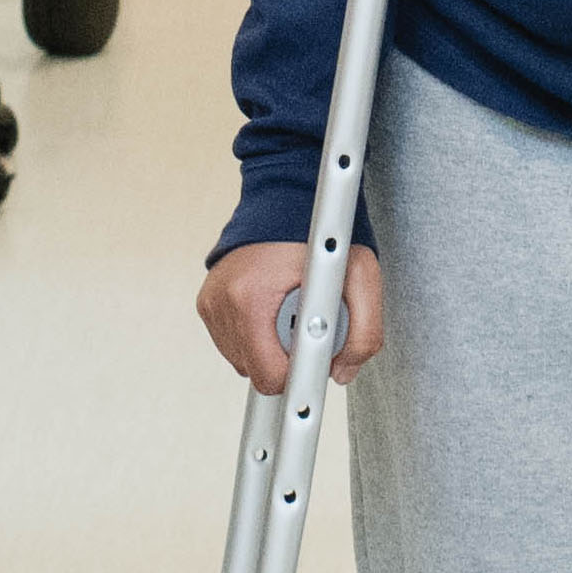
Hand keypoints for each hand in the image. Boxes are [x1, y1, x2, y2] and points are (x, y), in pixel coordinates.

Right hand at [195, 235, 382, 393]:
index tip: (313, 365)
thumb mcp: (361, 276)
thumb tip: (341, 372)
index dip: (298, 375)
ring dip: (271, 344)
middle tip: (307, 320)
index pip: (269, 376)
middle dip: (287, 354)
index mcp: (251, 299)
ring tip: (290, 308)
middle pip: (257, 370)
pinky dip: (256, 332)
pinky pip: (233, 340)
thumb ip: (364, 333)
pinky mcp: (207, 301)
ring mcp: (211, 302)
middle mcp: (222, 302)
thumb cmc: (320, 233)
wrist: (286, 197)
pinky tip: (274, 306)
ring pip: (244, 358)